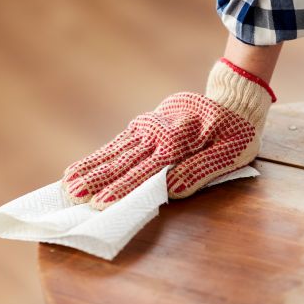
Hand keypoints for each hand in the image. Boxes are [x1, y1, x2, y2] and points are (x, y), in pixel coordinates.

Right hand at [62, 59, 275, 208]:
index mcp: (179, 141)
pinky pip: (119, 143)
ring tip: (67, 184)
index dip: (123, 189)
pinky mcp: (146, 126)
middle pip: (123, 161)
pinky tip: (81, 168)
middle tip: (71, 197)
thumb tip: (171, 189)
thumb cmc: (236, 132)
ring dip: (90, 168)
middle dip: (96, 180)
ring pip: (115, 151)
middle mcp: (158, 133)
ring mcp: (149, 128)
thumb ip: (200, 169)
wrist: (232, 100)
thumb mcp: (231, 153)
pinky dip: (99, 156)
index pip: (146, 171)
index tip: (101, 203)